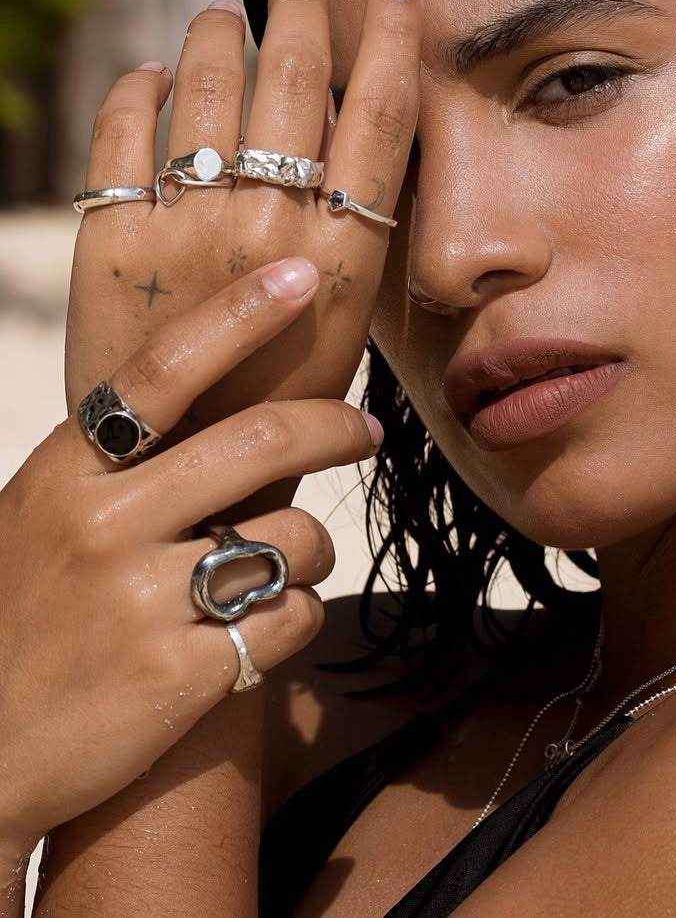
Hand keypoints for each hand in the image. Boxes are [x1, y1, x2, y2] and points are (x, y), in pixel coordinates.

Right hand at [0, 263, 382, 856]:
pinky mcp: (183, 674)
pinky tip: (257, 631)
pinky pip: (292, 617)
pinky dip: (294, 618)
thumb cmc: (20, 622)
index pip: (164, 370)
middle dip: (335, 428)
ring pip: (294, 536)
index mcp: (66, 476)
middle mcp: (104, 526)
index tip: (298, 277)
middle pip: (259, 441)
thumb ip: (119, 470)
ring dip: (310, 549)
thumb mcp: (40, 521)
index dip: (239, 315)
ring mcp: (142, 602)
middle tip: (365, 432)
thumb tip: (227, 418)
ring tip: (279, 567)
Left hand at [65, 0, 419, 513]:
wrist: (184, 473)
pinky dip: (136, 90)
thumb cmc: (281, 398)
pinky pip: (121, 131)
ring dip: (216, 35)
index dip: (391, 34)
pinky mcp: (109, 236)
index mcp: (343, 251)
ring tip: (222, 16)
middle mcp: (270, 227)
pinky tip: (150, 76)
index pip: (378, 113)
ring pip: (206, 86)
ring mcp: (185, 226)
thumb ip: (349, 226)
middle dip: (300, 8)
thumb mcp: (348, 319)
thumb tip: (340, 132)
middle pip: (294, 78)